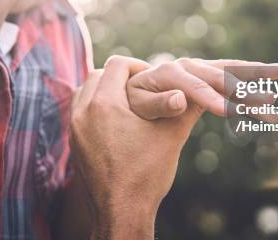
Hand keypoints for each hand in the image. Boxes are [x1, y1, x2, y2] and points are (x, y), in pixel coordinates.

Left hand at [70, 56, 205, 238]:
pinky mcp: (74, 144)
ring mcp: (74, 129)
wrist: (121, 213)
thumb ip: (187, 107)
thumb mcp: (172, 136)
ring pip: (85, 92)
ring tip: (129, 101)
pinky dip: (95, 107)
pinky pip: (80, 111)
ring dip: (104, 90)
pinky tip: (116, 120)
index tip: (153, 77)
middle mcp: (83, 113)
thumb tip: (203, 89)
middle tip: (142, 86)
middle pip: (97, 75)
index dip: (138, 66)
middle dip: (120, 76)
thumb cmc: (146, 175)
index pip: (117, 65)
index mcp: (104, 105)